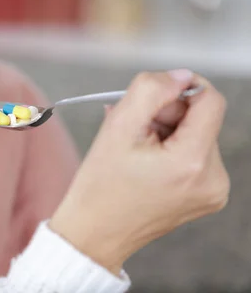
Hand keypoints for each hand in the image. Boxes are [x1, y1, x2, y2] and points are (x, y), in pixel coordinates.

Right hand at [49, 70, 228, 274]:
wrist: (95, 233)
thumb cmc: (101, 184)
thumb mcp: (117, 128)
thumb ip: (150, 91)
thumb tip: (180, 76)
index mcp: (192, 162)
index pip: (210, 100)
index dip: (181, 87)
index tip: (153, 94)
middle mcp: (214, 179)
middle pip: (202, 119)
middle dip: (167, 115)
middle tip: (132, 129)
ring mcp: (214, 192)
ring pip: (198, 135)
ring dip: (168, 132)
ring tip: (135, 148)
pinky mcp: (207, 197)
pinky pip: (195, 155)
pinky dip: (172, 149)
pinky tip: (145, 160)